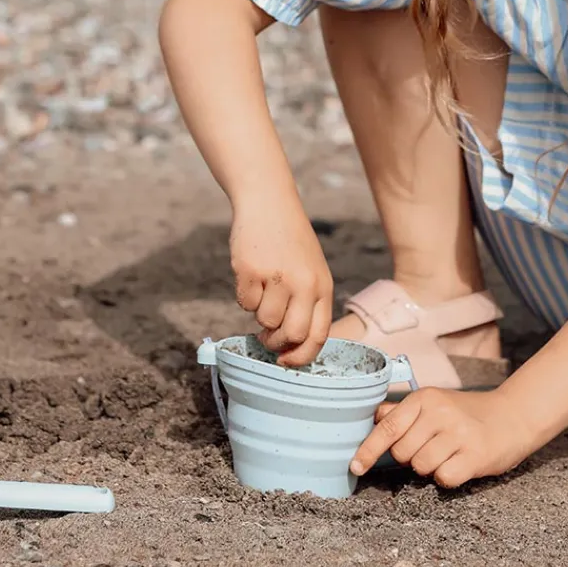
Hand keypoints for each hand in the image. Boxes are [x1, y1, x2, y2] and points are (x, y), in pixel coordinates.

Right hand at [229, 205, 333, 366]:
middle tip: (267, 335)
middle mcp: (304, 283)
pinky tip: (251, 273)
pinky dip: (244, 294)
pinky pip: (244, 303)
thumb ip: (307, 303)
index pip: (319, 335)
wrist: (269, 204)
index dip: (302, 356)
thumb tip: (291, 346)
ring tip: (263, 286)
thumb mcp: (311, 269)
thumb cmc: (290, 241)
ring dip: (259, 311)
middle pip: (290, 335)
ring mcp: (277, 277)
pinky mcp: (251, 271)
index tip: (287, 363)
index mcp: (322, 285)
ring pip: (264, 321)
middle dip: (275, 343)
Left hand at [350, 388, 534, 488]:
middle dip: (410, 457)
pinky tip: (459, 462)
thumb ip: (403, 411)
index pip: (388, 427)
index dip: (367, 449)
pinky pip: (444, 479)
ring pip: (421, 468)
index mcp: (425, 398)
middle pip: (402, 452)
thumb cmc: (467, 412)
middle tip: (430, 446)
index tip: (356, 466)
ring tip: (447, 453)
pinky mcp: (475, 455)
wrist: (512, 416)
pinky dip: (448, 477)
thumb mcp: (435, 402)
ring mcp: (458, 434)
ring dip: (429, 468)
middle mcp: (440, 413)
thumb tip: (374, 416)